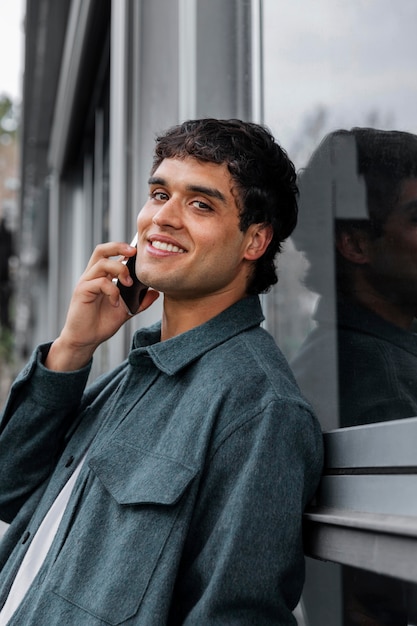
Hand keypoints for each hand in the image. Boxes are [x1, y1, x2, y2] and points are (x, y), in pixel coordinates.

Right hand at [45, 242, 159, 370]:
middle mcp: (92, 276)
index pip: (110, 254)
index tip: (140, 253)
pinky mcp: (82, 291)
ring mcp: (86, 282)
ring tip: (129, 284)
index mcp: (102, 277)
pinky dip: (112, 290)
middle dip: (119, 246)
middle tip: (134, 253)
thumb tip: (156, 292)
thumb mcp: (126, 311)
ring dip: (120, 270)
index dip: (124, 248)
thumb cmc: (101, 323)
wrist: (86, 340)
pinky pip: (99, 282)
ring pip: (102, 263)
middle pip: (102, 250)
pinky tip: (116, 303)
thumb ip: (140, 301)